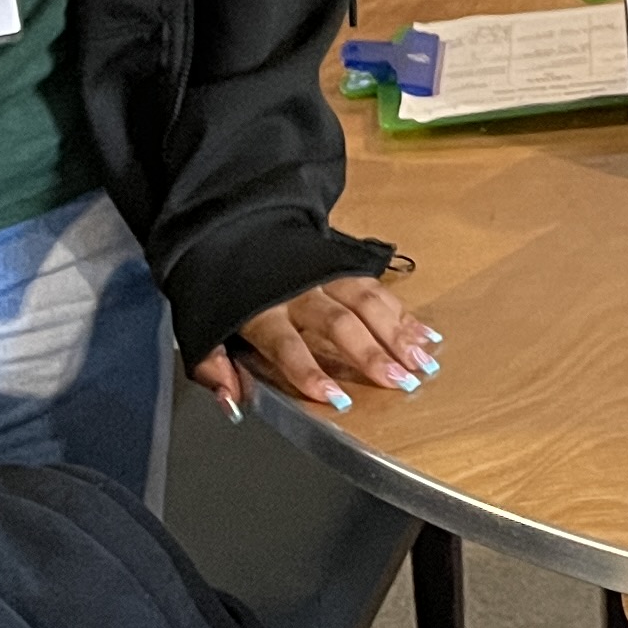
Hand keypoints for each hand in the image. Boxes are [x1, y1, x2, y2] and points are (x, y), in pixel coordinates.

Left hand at [194, 277, 441, 418]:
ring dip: (398, 333)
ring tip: (422, 361)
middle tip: (400, 380)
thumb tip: (232, 402)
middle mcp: (298, 292)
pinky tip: (426, 335)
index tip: (338, 398)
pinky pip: (378, 289)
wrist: (232, 226)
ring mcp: (325, 276)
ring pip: (366, 303)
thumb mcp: (202, 327)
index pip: (288, 346)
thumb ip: (213, 368)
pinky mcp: (343, 265)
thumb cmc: (222, 288)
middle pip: (339, 324)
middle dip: (371, 353)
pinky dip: (404, 314)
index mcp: (261, 312)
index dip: (311, 372)